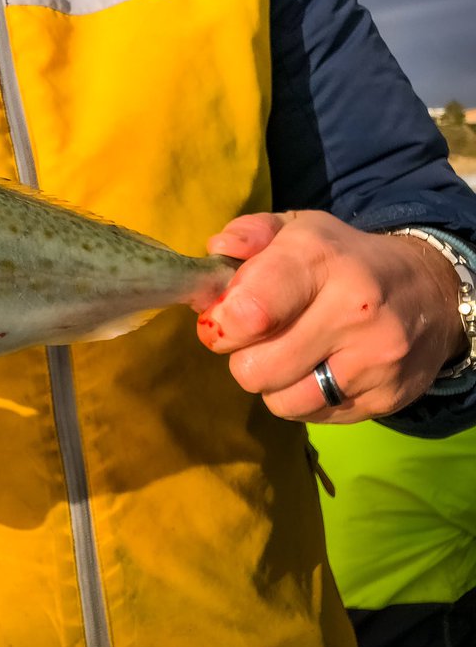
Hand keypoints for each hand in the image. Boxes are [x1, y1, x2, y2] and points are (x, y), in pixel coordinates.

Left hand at [195, 211, 465, 422]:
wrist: (431, 291)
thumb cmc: (342, 259)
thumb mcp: (296, 230)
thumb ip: (248, 235)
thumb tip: (215, 254)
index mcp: (319, 259)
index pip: (249, 313)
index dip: (222, 325)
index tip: (224, 319)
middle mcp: (354, 309)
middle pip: (255, 370)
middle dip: (244, 357)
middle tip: (260, 340)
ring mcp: (375, 359)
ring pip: (282, 401)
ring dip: (273, 384)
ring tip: (290, 356)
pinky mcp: (388, 397)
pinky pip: (314, 417)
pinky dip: (304, 399)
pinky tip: (318, 371)